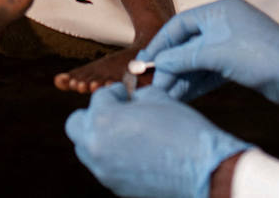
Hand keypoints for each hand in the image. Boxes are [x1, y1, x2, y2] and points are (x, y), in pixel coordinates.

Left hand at [65, 84, 248, 197]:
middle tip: (116, 111)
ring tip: (124, 131)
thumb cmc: (182, 129)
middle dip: (94, 114)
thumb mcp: (157, 99)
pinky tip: (134, 150)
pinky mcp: (115, 187)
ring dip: (99, 136)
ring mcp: (103, 170)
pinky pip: (102, 166)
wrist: (203, 170)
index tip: (127, 93)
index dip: (116, 92)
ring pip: (85, 148)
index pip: (99, 97)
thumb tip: (130, 98)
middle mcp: (95, 146)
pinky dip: (111, 155)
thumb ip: (135, 95)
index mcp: (102, 120)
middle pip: (76, 124)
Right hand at [142, 0, 278, 108]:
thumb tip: (159, 64)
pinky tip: (181, 94)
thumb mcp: (217, 54)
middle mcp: (224, 24)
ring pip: (198, 60)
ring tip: (164, 93)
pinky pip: (209, 70)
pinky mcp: (237, 63)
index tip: (146, 60)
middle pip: (188, 43)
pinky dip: (196, 81)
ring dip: (181, 76)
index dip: (162, 42)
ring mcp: (231, 44)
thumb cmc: (260, 56)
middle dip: (170, 64)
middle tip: (154, 82)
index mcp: (220, 12)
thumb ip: (185, 58)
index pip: (181, 23)